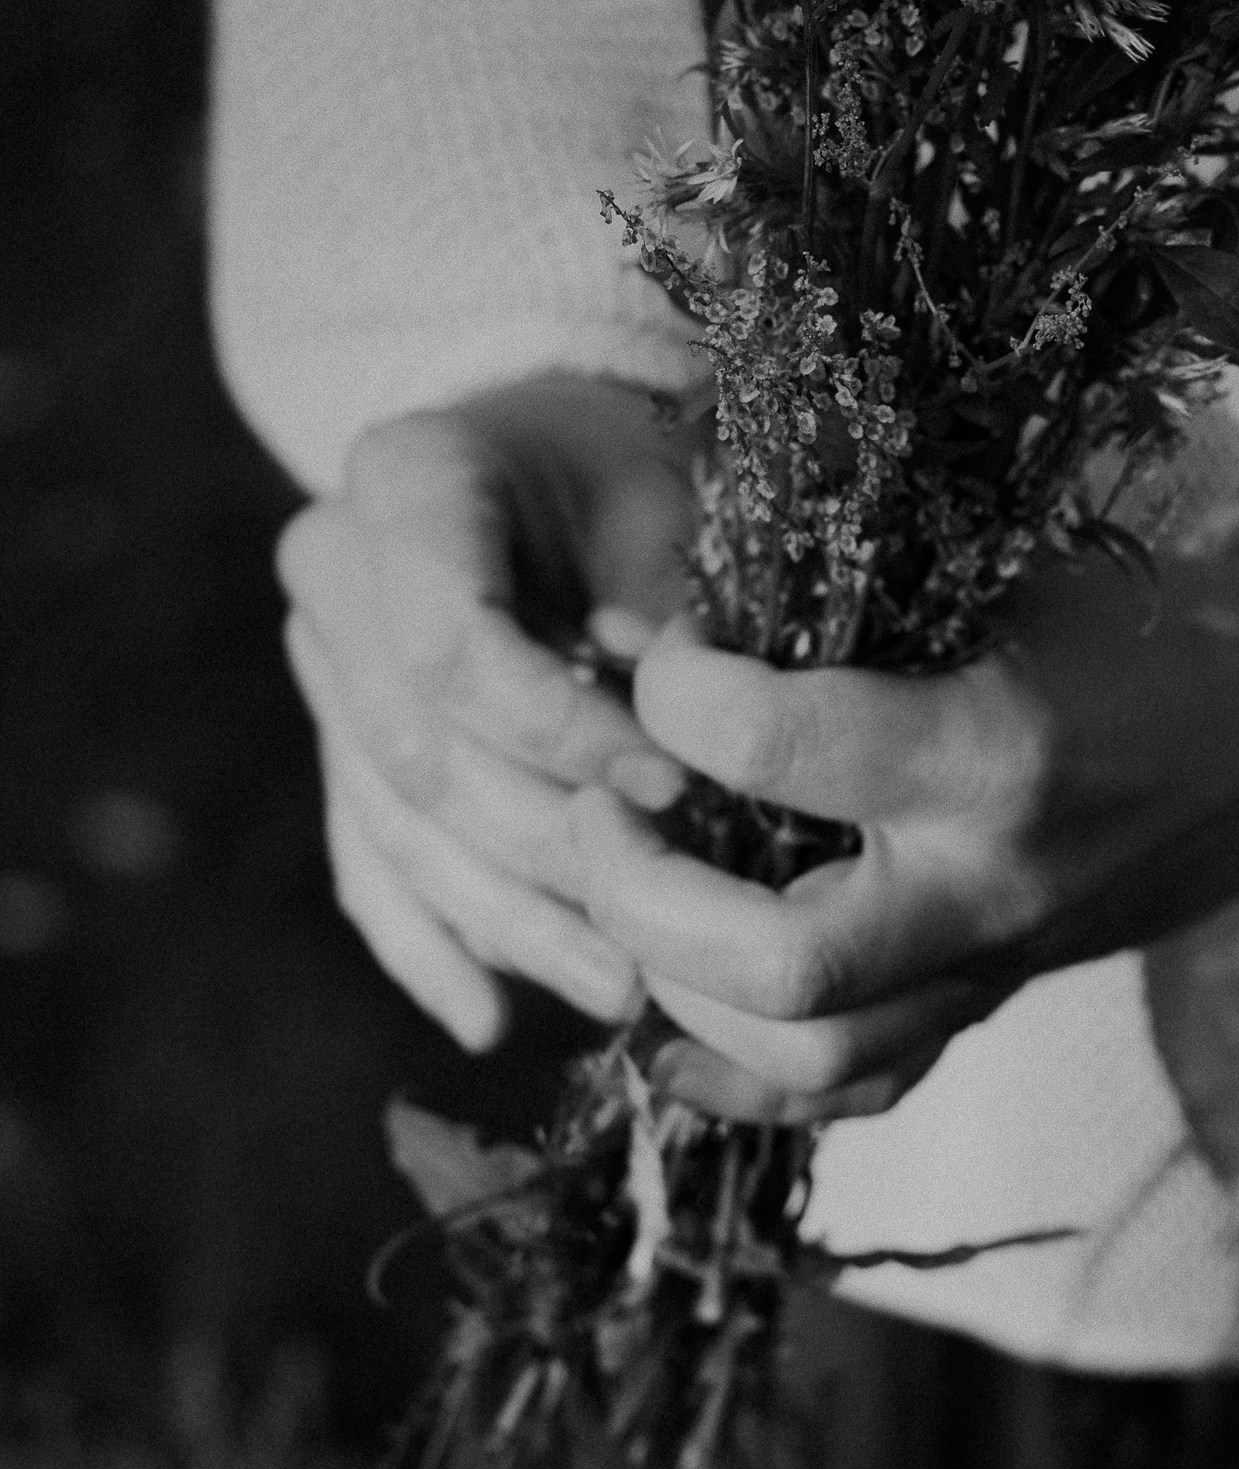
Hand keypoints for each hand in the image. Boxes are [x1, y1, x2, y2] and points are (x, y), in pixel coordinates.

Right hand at [277, 370, 703, 1048]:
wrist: (556, 451)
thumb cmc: (632, 470)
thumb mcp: (668, 500)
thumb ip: (670, 617)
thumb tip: (688, 756)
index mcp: (402, 480)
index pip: (453, 646)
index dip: (560, 733)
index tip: (673, 785)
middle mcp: (330, 571)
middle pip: (421, 753)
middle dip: (548, 853)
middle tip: (658, 930)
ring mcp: (320, 664)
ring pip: (397, 825)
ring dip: (505, 923)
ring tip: (616, 992)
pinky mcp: (334, 742)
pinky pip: (366, 859)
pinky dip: (429, 944)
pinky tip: (489, 1017)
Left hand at [568, 543, 1238, 1121]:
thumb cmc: (1147, 621)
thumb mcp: (1001, 570)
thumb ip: (837, 597)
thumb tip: (642, 614)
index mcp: (996, 750)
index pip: (775, 743)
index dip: (675, 689)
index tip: (664, 651)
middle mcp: (993, 885)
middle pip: (778, 963)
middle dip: (642, 891)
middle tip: (602, 805)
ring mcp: (998, 968)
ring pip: (804, 1060)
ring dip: (677, 988)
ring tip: (632, 890)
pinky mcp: (995, 1010)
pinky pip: (852, 1101)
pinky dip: (738, 1079)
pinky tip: (666, 1025)